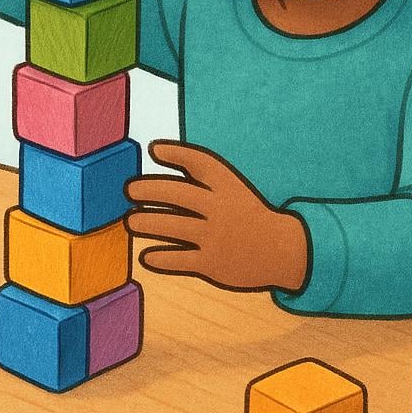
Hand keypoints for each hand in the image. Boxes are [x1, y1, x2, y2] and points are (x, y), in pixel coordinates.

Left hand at [124, 140, 308, 292]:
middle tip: (129, 190)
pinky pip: (179, 259)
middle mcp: (220, 208)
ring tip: (131, 221)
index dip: (175, 153)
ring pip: (172, 226)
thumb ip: (202, 176)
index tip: (155, 149)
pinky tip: (146, 255)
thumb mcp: (233, 189)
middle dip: (149, 190)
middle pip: (178, 194)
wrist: (282, 250)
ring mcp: (215, 236)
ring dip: (146, 223)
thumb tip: (157, 154)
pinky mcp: (213, 263)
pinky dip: (159, 257)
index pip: (199, 161)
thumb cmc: (247, 214)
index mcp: (228, 186)